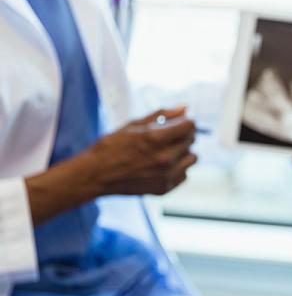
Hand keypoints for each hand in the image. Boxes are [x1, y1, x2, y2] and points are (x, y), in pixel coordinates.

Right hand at [83, 107, 197, 196]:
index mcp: (156, 138)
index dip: (185, 121)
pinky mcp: (165, 188)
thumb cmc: (112, 146)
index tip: (179, 122)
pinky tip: (161, 165)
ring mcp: (166, 175)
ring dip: (183, 152)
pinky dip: (177, 168)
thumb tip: (185, 108)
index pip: (189, 126)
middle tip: (166, 136)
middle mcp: (165, 158)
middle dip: (182, 135)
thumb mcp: (134, 124)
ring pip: (192, 158)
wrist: (96, 174)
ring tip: (166, 151)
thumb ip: (163, 115)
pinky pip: (184, 174)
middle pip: (191, 140)